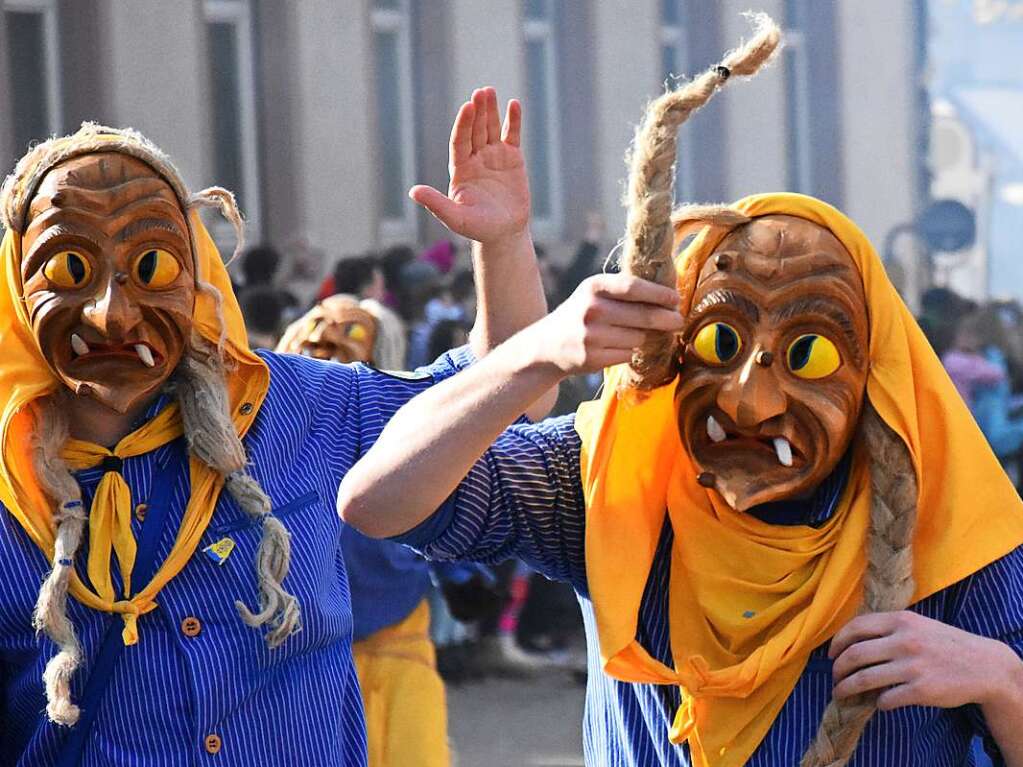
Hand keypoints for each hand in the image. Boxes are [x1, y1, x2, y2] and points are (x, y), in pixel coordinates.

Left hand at [410, 87, 528, 244]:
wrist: (504, 233)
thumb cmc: (478, 228)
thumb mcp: (456, 218)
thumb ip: (436, 204)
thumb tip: (413, 192)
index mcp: (460, 168)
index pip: (460, 141)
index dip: (463, 124)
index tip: (467, 107)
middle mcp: (474, 158)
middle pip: (475, 130)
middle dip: (477, 112)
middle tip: (480, 93)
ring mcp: (493, 156)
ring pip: (491, 128)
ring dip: (490, 110)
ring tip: (489, 91)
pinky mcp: (512, 158)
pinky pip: (512, 135)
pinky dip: (513, 120)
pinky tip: (514, 105)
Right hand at [526, 273, 682, 375]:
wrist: (547, 346)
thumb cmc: (580, 314)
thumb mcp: (594, 294)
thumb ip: (624, 291)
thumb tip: (669, 296)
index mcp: (594, 287)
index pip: (634, 287)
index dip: (659, 294)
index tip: (675, 299)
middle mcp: (592, 310)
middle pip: (644, 315)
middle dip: (667, 319)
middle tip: (679, 321)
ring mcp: (592, 336)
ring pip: (639, 338)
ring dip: (644, 337)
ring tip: (630, 334)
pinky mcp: (593, 358)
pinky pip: (628, 355)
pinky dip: (630, 352)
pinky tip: (618, 347)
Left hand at [830, 610, 1019, 709]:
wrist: (984, 665)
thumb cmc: (944, 644)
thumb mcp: (917, 624)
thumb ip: (888, 628)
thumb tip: (851, 640)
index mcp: (901, 620)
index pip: (855, 627)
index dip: (837, 642)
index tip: (831, 655)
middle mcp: (904, 641)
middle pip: (854, 655)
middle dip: (837, 669)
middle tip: (834, 678)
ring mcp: (913, 666)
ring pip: (864, 679)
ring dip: (847, 689)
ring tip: (842, 693)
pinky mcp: (922, 690)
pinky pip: (886, 699)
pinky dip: (877, 703)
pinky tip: (879, 702)